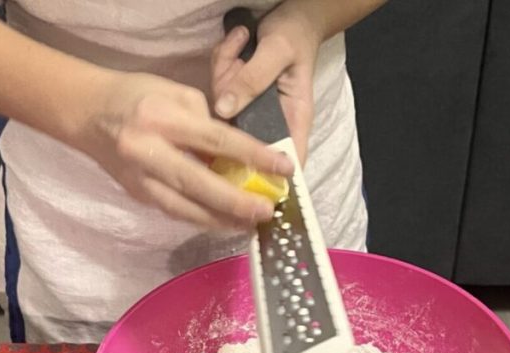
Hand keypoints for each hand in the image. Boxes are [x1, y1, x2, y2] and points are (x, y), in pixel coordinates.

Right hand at [79, 70, 293, 229]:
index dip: (253, 156)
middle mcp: (148, 152)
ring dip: (222, 220)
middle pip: (200, 184)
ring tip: (251, 225)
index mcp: (162, 119)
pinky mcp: (138, 196)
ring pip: (186, 209)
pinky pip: (176, 212)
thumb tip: (236, 156)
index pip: (216, 140)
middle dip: (237, 201)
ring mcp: (141, 180)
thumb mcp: (175, 93)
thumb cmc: (137, 96)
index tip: (283, 167)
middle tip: (267, 211)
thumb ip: (207, 123)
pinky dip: (203, 220)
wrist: (87, 114)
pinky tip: (225, 223)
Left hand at [211, 6, 322, 162]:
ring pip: (221, 109)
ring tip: (243, 41)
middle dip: (229, 98)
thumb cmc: (294, 37)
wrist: (288, 16)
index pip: (285, 162)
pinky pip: (215, 87)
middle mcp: (268, 121)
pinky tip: (238, 41)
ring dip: (225, 69)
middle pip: (239, 138)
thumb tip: (224, 109)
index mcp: (292, 120)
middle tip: (237, 61)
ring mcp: (247, 109)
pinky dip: (221, 59)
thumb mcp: (277, 51)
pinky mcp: (233, 96)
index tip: (244, 174)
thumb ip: (253, 79)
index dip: (269, 178)